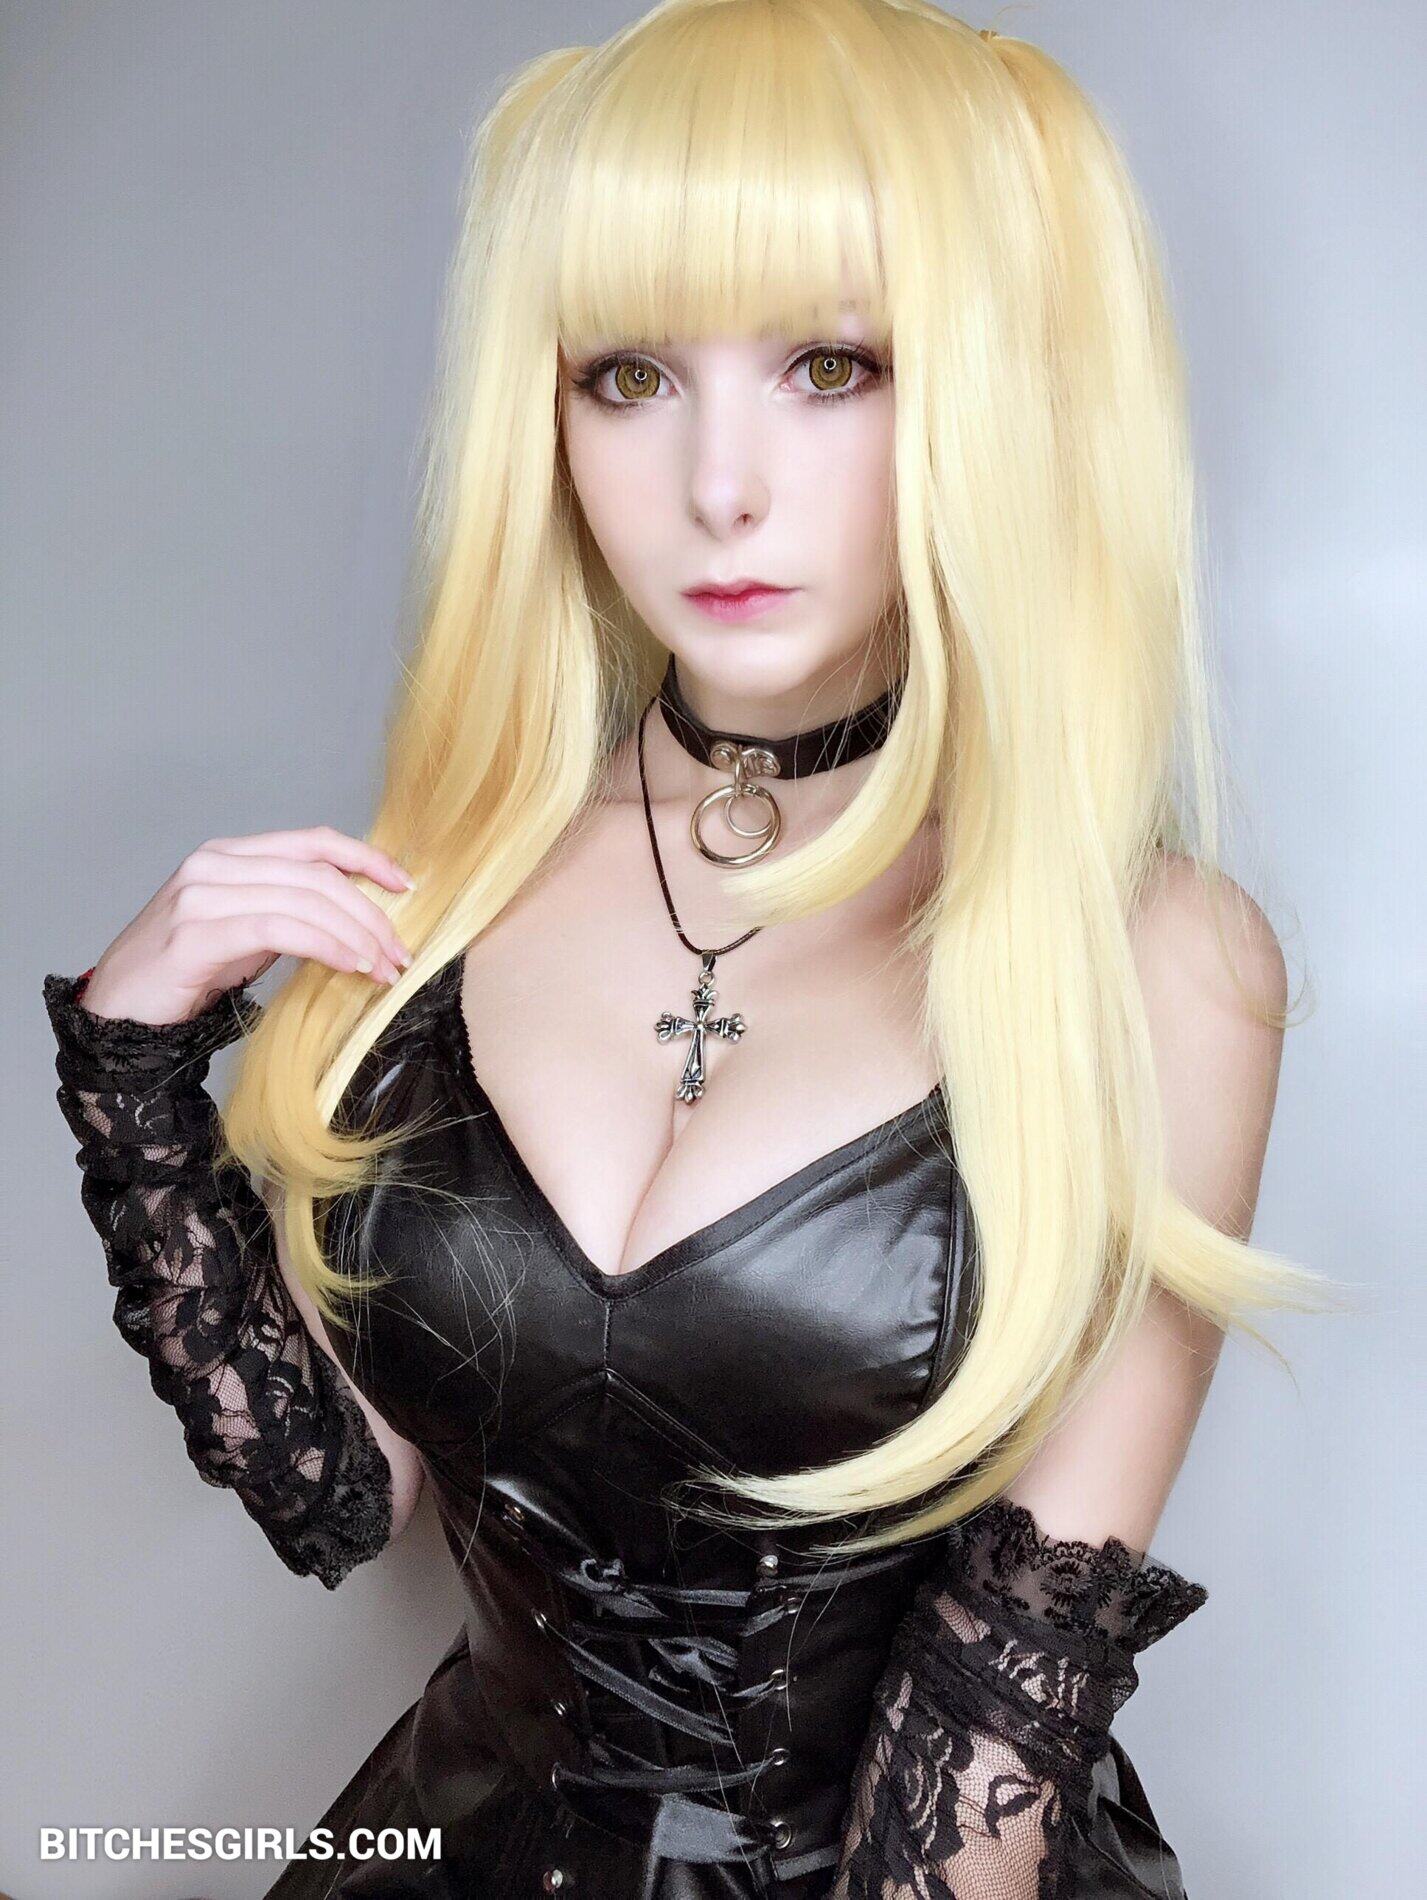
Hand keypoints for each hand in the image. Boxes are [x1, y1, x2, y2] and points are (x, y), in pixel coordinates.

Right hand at [77, 825, 417, 1025]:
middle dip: (369, 914)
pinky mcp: (195, 933)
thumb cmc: (184, 974)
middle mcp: (214, 864)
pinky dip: (323, 946)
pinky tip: (349, 965)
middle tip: (400, 953)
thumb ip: (289, 912)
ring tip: (383, 968)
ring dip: (355, 936)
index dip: (365, 858)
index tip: (404, 886)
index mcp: (229, 855)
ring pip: (303, 900)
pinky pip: (278, 929)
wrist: (119, 1014)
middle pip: (317, 875)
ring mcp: (201, 895)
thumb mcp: (245, 933)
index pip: (312, 842)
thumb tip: (355, 919)